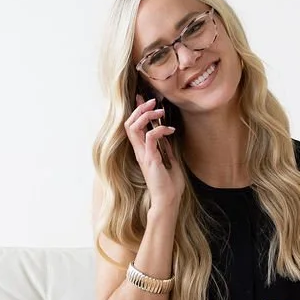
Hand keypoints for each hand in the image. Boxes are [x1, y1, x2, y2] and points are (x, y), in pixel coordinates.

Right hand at [123, 95, 185, 212]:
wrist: (168, 200)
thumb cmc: (169, 184)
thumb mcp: (168, 160)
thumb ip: (164, 147)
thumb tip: (164, 134)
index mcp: (142, 151)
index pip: (134, 127)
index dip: (137, 111)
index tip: (143, 99)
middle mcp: (140, 151)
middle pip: (129, 124)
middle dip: (139, 109)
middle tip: (151, 101)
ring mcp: (143, 155)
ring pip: (134, 128)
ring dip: (146, 116)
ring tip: (159, 111)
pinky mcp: (150, 159)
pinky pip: (149, 138)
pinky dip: (159, 130)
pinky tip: (170, 130)